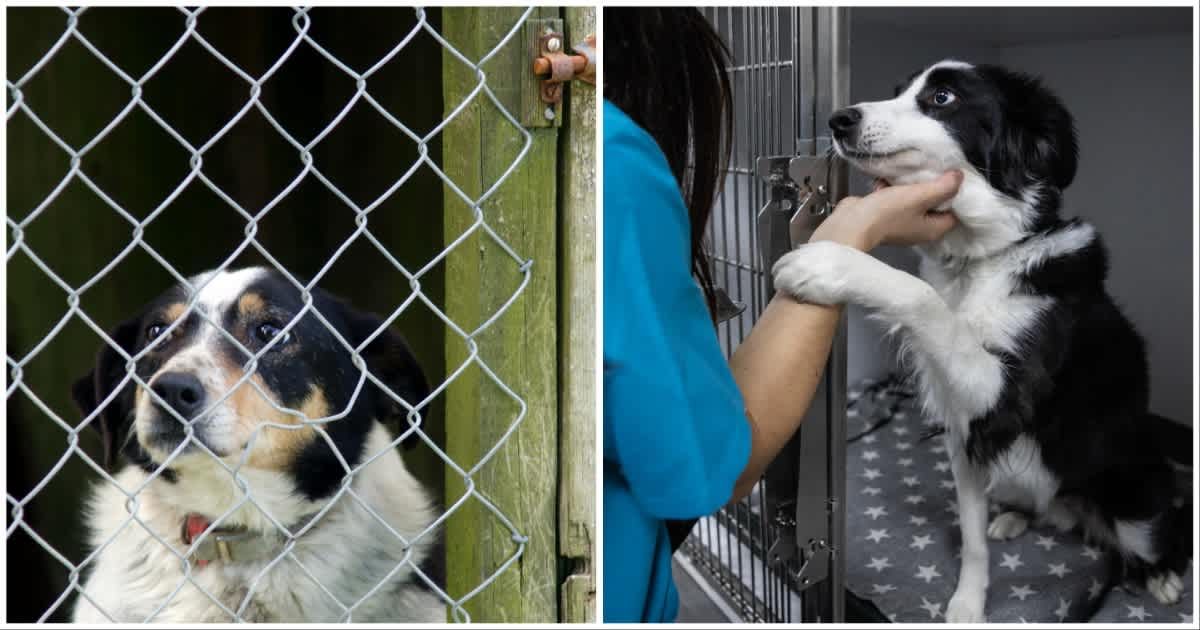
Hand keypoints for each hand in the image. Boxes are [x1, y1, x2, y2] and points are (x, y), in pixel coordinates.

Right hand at [809, 170, 962, 250]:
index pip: (955, 211)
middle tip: (932, 167)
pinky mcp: (884, 216)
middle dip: (931, 186)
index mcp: (933, 229)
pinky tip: (887, 177)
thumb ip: (943, 186)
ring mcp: (901, 223)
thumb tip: (960, 177)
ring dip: (909, 185)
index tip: (952, 175)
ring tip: (909, 168)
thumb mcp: (920, 195)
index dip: (956, 194)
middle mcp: (919, 229)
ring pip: (913, 200)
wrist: (852, 223)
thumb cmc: (888, 212)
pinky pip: (894, 199)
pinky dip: (892, 189)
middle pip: (933, 204)